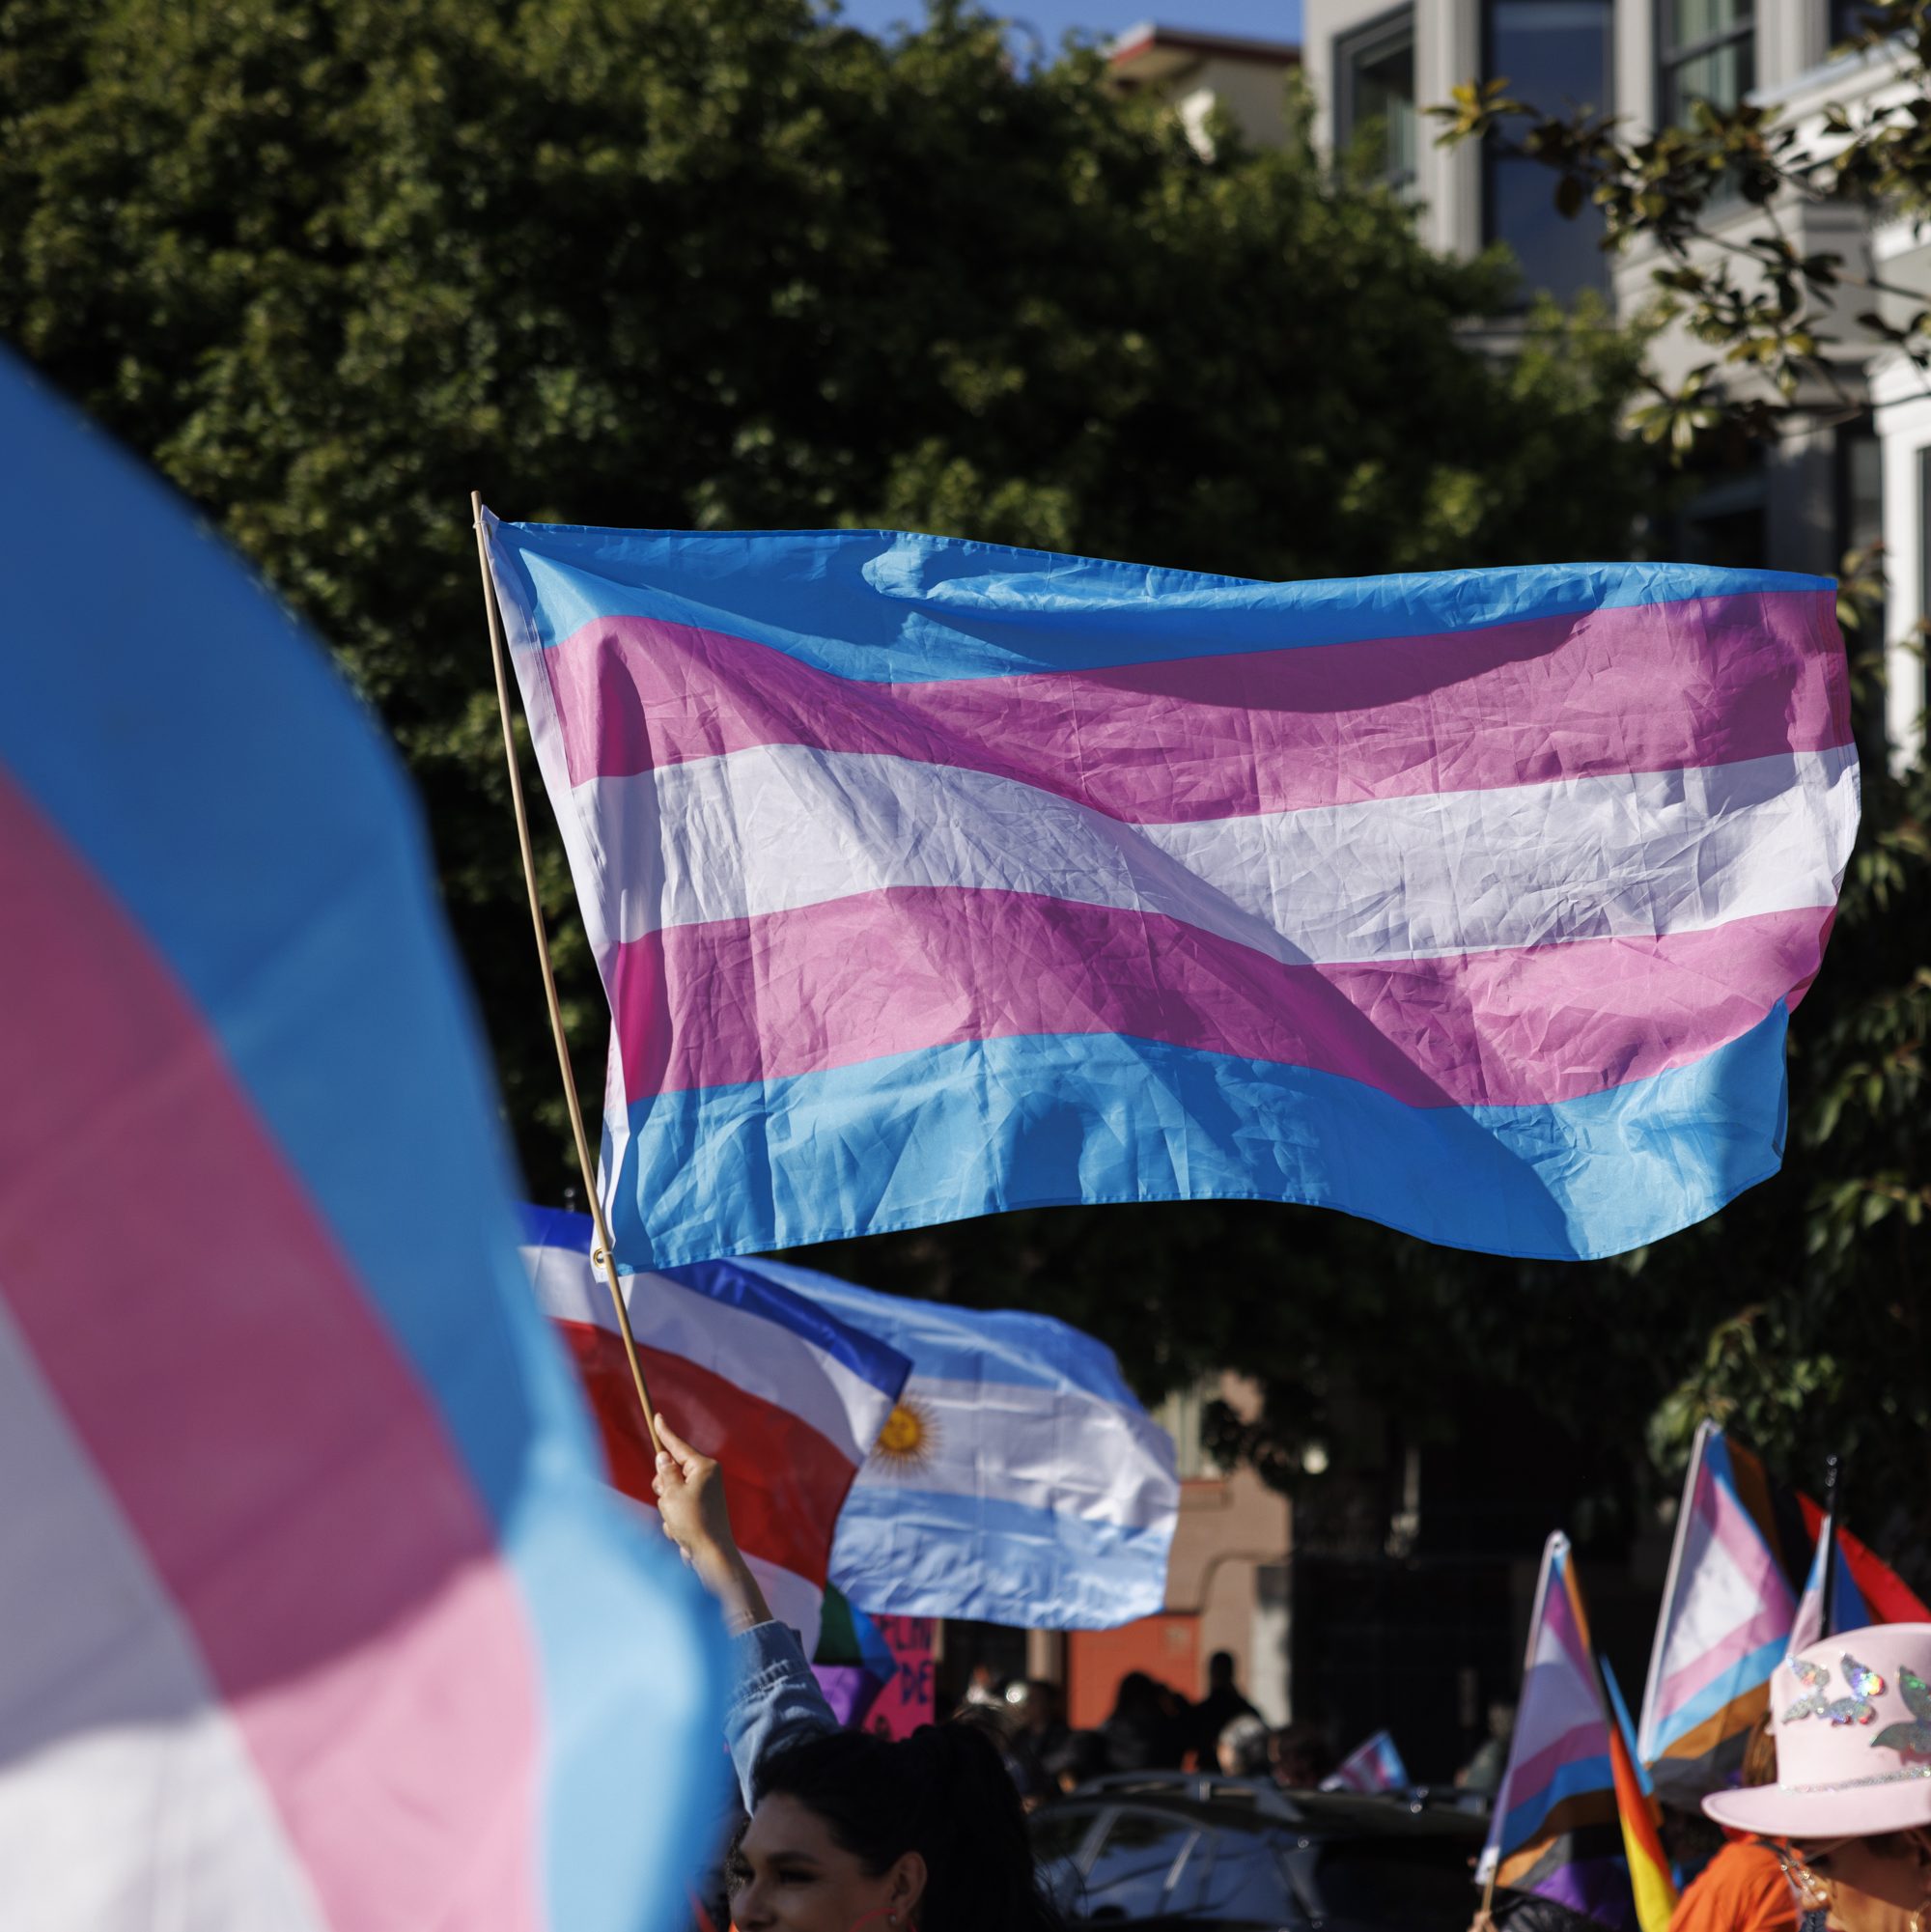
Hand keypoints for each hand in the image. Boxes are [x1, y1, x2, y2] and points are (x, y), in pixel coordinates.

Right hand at [651, 1413, 771, 1631]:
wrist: (710, 1555)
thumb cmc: (693, 1522)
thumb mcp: (671, 1493)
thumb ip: (665, 1472)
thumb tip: (664, 1457)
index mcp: (704, 1467)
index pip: (679, 1445)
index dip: (664, 1432)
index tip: (657, 1416)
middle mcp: (706, 1478)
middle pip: (671, 1471)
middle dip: (662, 1486)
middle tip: (667, 1500)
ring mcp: (703, 1496)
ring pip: (670, 1493)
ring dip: (667, 1508)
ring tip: (677, 1521)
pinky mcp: (699, 1512)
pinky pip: (675, 1510)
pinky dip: (673, 1521)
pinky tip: (681, 1533)